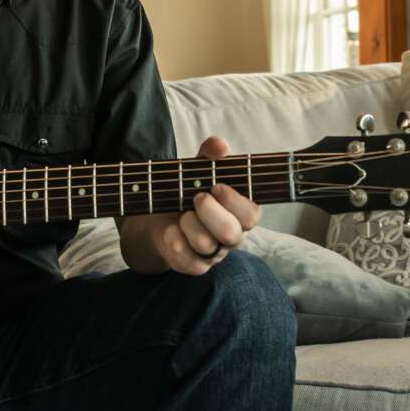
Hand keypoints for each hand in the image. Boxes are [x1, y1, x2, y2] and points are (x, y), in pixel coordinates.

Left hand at [146, 136, 262, 275]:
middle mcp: (231, 235)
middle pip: (232, 234)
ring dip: (189, 223)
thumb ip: (209, 154)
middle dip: (211, 212)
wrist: (157, 217)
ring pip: (207, 245)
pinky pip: (188, 261)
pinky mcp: (193, 265)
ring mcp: (213, 253)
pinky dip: (175, 240)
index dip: (235, 201)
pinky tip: (170, 229)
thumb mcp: (197, 168)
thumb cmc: (187, 190)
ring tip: (181, 213)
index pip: (251, 214)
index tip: (216, 186)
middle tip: (197, 197)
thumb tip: (221, 145)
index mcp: (239, 212)